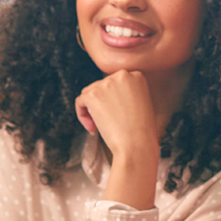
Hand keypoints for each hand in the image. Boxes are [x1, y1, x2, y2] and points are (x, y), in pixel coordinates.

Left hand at [74, 71, 161, 208]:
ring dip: (91, 109)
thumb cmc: (141, 131)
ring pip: (89, 93)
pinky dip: (82, 115)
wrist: (137, 145)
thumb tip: (105, 95)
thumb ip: (126, 93)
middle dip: (101, 104)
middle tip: (109, 123)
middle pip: (100, 86)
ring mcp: (107, 83)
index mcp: (136, 76)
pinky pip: (80, 102)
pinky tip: (93, 128)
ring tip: (100, 126)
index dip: (112, 100)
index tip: (118, 115)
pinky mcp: (93, 95)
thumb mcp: (140, 104)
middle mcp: (122, 75)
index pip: (115, 83)